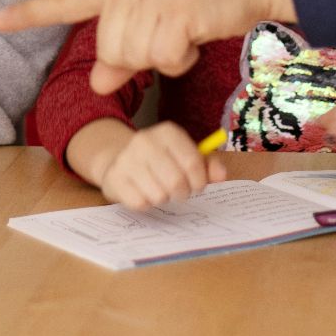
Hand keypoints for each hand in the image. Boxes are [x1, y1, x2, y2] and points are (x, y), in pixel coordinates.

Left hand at [0, 0, 294, 94]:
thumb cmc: (201, 0)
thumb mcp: (155, 22)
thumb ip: (123, 52)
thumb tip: (97, 83)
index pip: (65, 1)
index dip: (28, 15)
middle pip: (110, 51)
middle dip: (140, 58)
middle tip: (169, 33)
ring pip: (134, 57)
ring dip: (164, 58)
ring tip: (184, 31)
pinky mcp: (175, 8)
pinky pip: (164, 58)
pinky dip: (182, 59)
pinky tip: (195, 34)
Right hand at [98, 124, 226, 210]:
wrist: (120, 159)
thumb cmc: (161, 160)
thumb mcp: (185, 155)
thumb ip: (208, 165)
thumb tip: (221, 175)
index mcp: (167, 132)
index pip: (193, 163)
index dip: (200, 181)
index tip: (197, 185)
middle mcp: (145, 141)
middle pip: (176, 182)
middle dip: (182, 193)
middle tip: (179, 192)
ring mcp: (127, 159)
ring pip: (159, 195)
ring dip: (164, 198)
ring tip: (159, 189)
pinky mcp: (114, 178)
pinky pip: (141, 203)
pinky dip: (146, 203)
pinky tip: (143, 192)